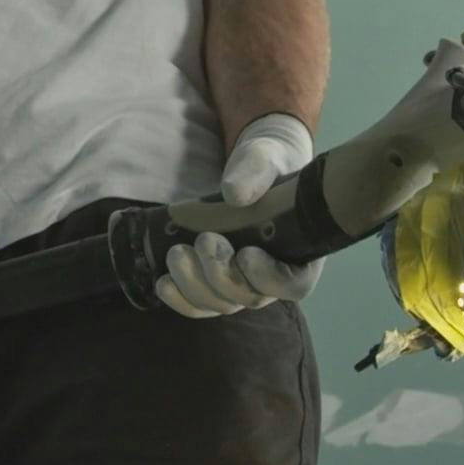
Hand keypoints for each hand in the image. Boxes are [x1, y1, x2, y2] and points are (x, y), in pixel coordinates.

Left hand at [158, 113, 323, 317]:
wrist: (249, 172)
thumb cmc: (267, 166)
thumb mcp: (265, 159)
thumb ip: (256, 172)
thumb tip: (234, 194)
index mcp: (300, 253)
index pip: (293, 285)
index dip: (270, 279)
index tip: (246, 254)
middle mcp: (273, 278)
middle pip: (249, 298)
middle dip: (221, 275)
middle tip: (204, 238)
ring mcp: (242, 284)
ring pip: (221, 304)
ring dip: (194, 286)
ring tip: (176, 254)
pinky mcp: (215, 284)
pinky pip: (199, 305)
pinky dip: (180, 299)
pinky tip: (163, 283)